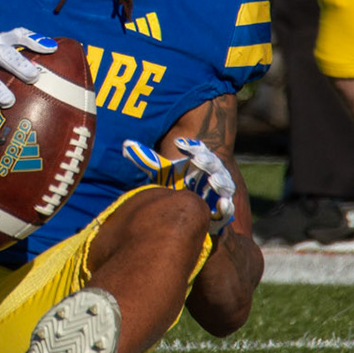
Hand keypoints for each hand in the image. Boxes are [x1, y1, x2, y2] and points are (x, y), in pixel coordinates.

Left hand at [123, 137, 237, 234]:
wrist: (188, 205)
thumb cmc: (177, 181)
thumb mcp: (161, 170)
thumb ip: (146, 159)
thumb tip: (125, 145)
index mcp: (200, 160)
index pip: (199, 149)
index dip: (192, 146)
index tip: (178, 143)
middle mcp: (213, 172)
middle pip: (213, 164)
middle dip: (207, 161)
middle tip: (197, 159)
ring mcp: (220, 191)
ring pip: (224, 184)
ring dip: (220, 182)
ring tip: (212, 181)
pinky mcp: (222, 210)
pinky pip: (227, 208)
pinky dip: (226, 207)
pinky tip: (222, 205)